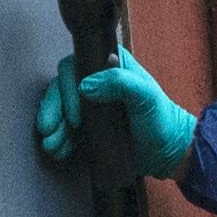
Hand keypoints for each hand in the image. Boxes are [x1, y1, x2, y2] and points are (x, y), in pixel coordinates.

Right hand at [35, 47, 197, 177]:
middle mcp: (95, 81)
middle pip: (60, 89)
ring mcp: (90, 105)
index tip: (75, 117)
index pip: (74, 67)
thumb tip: (84, 86)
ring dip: (52, 127)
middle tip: (49, 132)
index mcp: (108, 64)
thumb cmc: (160, 119)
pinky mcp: (87, 127)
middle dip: (51, 111)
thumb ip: (120, 82)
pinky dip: (59, 139)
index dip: (67, 89)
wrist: (167, 152)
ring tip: (53, 146)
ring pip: (59, 109)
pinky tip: (60, 150)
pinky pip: (65, 129)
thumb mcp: (145, 95)